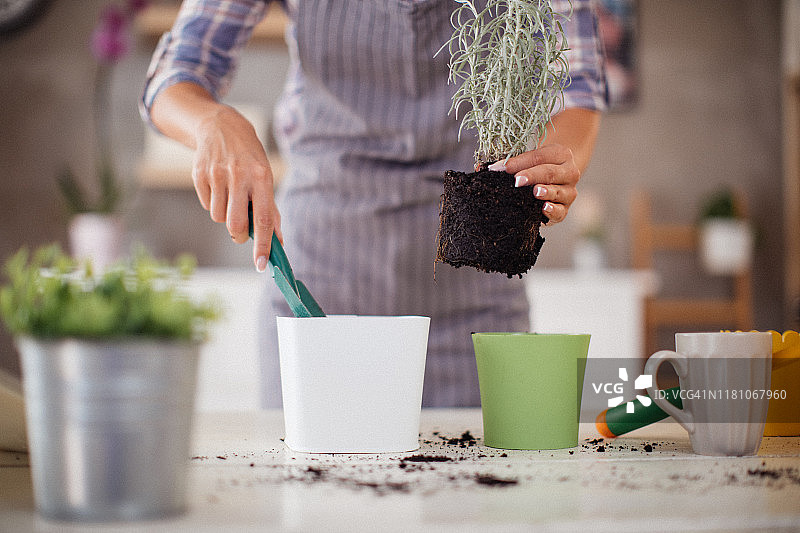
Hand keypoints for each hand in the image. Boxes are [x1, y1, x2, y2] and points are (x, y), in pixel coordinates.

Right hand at [192, 106, 281, 270]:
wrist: (221, 126)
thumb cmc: (249, 158)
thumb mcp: (265, 176)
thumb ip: (271, 209)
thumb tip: (278, 241)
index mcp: (261, 177)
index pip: (263, 218)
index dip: (262, 244)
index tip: (261, 264)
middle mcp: (238, 175)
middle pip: (235, 224)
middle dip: (238, 235)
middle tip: (241, 232)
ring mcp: (216, 175)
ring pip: (219, 217)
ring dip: (225, 215)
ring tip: (230, 196)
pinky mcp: (198, 175)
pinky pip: (207, 205)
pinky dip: (214, 203)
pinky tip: (218, 186)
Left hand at [490, 143, 579, 224]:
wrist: (558, 178)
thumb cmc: (537, 167)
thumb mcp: (528, 160)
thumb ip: (510, 163)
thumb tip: (483, 168)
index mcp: (560, 154)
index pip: (539, 157)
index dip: (519, 162)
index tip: (502, 168)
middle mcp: (570, 172)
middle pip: (550, 173)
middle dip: (532, 176)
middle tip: (517, 181)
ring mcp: (569, 191)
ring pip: (558, 191)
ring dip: (546, 192)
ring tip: (535, 192)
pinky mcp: (565, 209)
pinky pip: (561, 211)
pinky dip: (553, 210)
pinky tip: (544, 208)